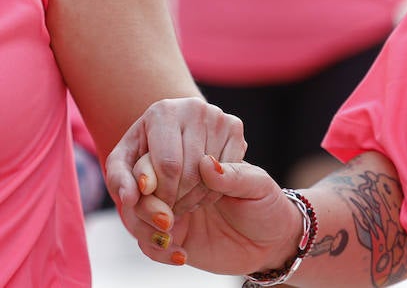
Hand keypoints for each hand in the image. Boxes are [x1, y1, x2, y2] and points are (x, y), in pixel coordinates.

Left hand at [105, 98, 246, 221]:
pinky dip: (214, 190)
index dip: (163, 196)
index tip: (157, 208)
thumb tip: (132, 198)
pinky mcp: (235, 126)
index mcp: (163, 112)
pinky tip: (198, 192)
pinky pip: (230, 169)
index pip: (169, 166)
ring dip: (196, 197)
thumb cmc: (143, 149)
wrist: (171, 129)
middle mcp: (194, 107)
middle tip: (169, 210)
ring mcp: (218, 115)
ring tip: (181, 202)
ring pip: (213, 172)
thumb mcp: (122, 164)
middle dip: (179, 199)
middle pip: (192, 170)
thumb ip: (119, 182)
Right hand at [125, 155, 302, 273]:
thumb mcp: (259, 186)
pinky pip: (147, 242)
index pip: (163, 152)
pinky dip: (158, 249)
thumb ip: (234, 174)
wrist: (271, 243)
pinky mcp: (170, 235)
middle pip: (141, 179)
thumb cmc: (267, 205)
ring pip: (135, 210)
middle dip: (149, 201)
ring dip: (146, 225)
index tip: (157, 187)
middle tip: (169, 219)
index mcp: (201, 152)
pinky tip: (181, 255)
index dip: (157, 170)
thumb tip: (206, 162)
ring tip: (171, 236)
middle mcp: (180, 176)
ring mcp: (171, 206)